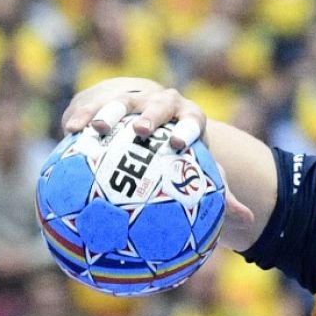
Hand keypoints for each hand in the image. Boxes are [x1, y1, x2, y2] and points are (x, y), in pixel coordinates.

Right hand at [61, 80, 253, 228]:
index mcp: (188, 118)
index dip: (186, 129)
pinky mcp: (109, 95)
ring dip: (108, 111)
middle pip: (158, 104)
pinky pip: (96, 102)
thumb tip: (247, 220)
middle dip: (149, 115)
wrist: (148, 122)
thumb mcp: (196, 171)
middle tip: (139, 130)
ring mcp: (134, 96)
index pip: (192, 119)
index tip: (178, 145)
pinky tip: (69, 130)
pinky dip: (84, 114)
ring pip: (122, 98)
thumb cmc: (175, 156)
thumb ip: (218, 193)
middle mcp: (163, 103)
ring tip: (92, 128)